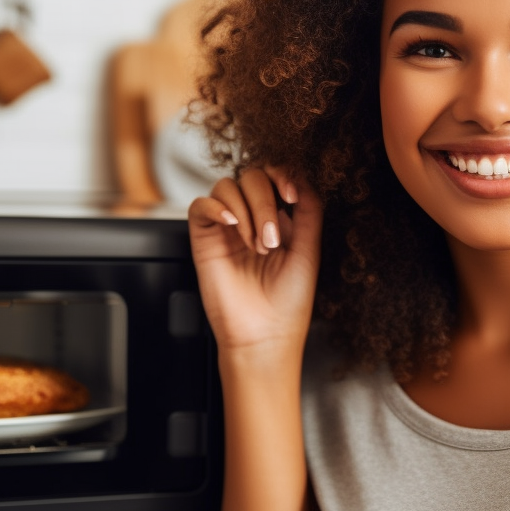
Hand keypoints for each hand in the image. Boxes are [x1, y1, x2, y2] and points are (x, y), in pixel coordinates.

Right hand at [187, 167, 321, 366]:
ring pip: (227, 186)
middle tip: (271, 240)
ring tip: (255, 245)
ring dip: (246, 211)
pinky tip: (232, 225)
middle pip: (252, 177)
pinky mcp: (204, 239)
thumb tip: (301, 176)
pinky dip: (216, 207)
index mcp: (278, 219)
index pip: (274, 177)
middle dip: (265, 202)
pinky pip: (200, 205)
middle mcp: (251, 218)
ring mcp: (226, 228)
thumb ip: (309, 210)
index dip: (282, 174)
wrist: (264, 335)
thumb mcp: (308, 250)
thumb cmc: (288, 301)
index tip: (292, 195)